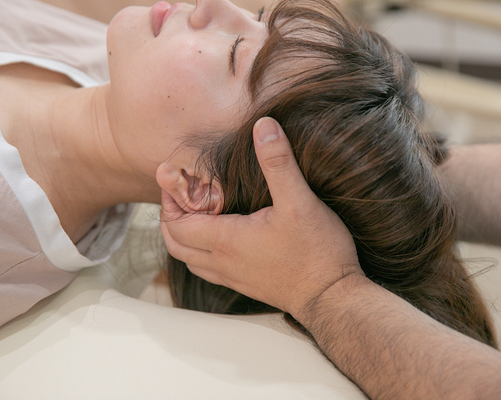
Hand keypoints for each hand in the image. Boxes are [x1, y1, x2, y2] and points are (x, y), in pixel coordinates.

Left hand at [159, 117, 362, 320]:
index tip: (172, 178)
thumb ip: (279, 163)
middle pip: (175, 243)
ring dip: (182, 236)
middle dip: (170, 217)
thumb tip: (263, 126)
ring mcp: (232, 277)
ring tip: (194, 213)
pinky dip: (199, 252)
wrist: (332, 298)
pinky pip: (207, 270)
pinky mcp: (245, 285)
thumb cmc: (317, 251)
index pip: (177, 222)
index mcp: (226, 240)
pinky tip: (218, 238)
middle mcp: (222, 262)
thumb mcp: (300, 201)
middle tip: (179, 193)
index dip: (168, 199)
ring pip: (189, 260)